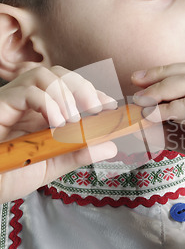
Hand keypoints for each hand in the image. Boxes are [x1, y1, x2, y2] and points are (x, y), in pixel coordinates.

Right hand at [0, 66, 116, 203]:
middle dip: (83, 87)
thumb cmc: (11, 175)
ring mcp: (13, 101)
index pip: (70, 86)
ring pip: (43, 75)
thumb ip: (79, 154)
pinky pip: (28, 91)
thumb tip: (111, 147)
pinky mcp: (1, 105)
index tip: (110, 106)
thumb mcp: (52, 165)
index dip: (92, 92)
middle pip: (58, 73)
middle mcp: (28, 101)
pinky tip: (56, 125)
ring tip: (72, 121)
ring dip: (65, 94)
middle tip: (96, 109)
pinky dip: (48, 104)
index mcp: (42, 111)